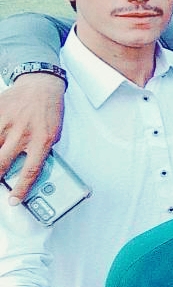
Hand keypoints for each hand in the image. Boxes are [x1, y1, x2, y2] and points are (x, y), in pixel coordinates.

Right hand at [0, 75, 64, 198]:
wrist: (40, 85)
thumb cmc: (48, 111)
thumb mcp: (53, 135)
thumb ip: (40, 152)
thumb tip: (30, 173)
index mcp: (42, 141)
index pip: (30, 171)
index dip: (20, 189)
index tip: (13, 200)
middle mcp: (23, 133)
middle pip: (2, 164)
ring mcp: (8, 123)